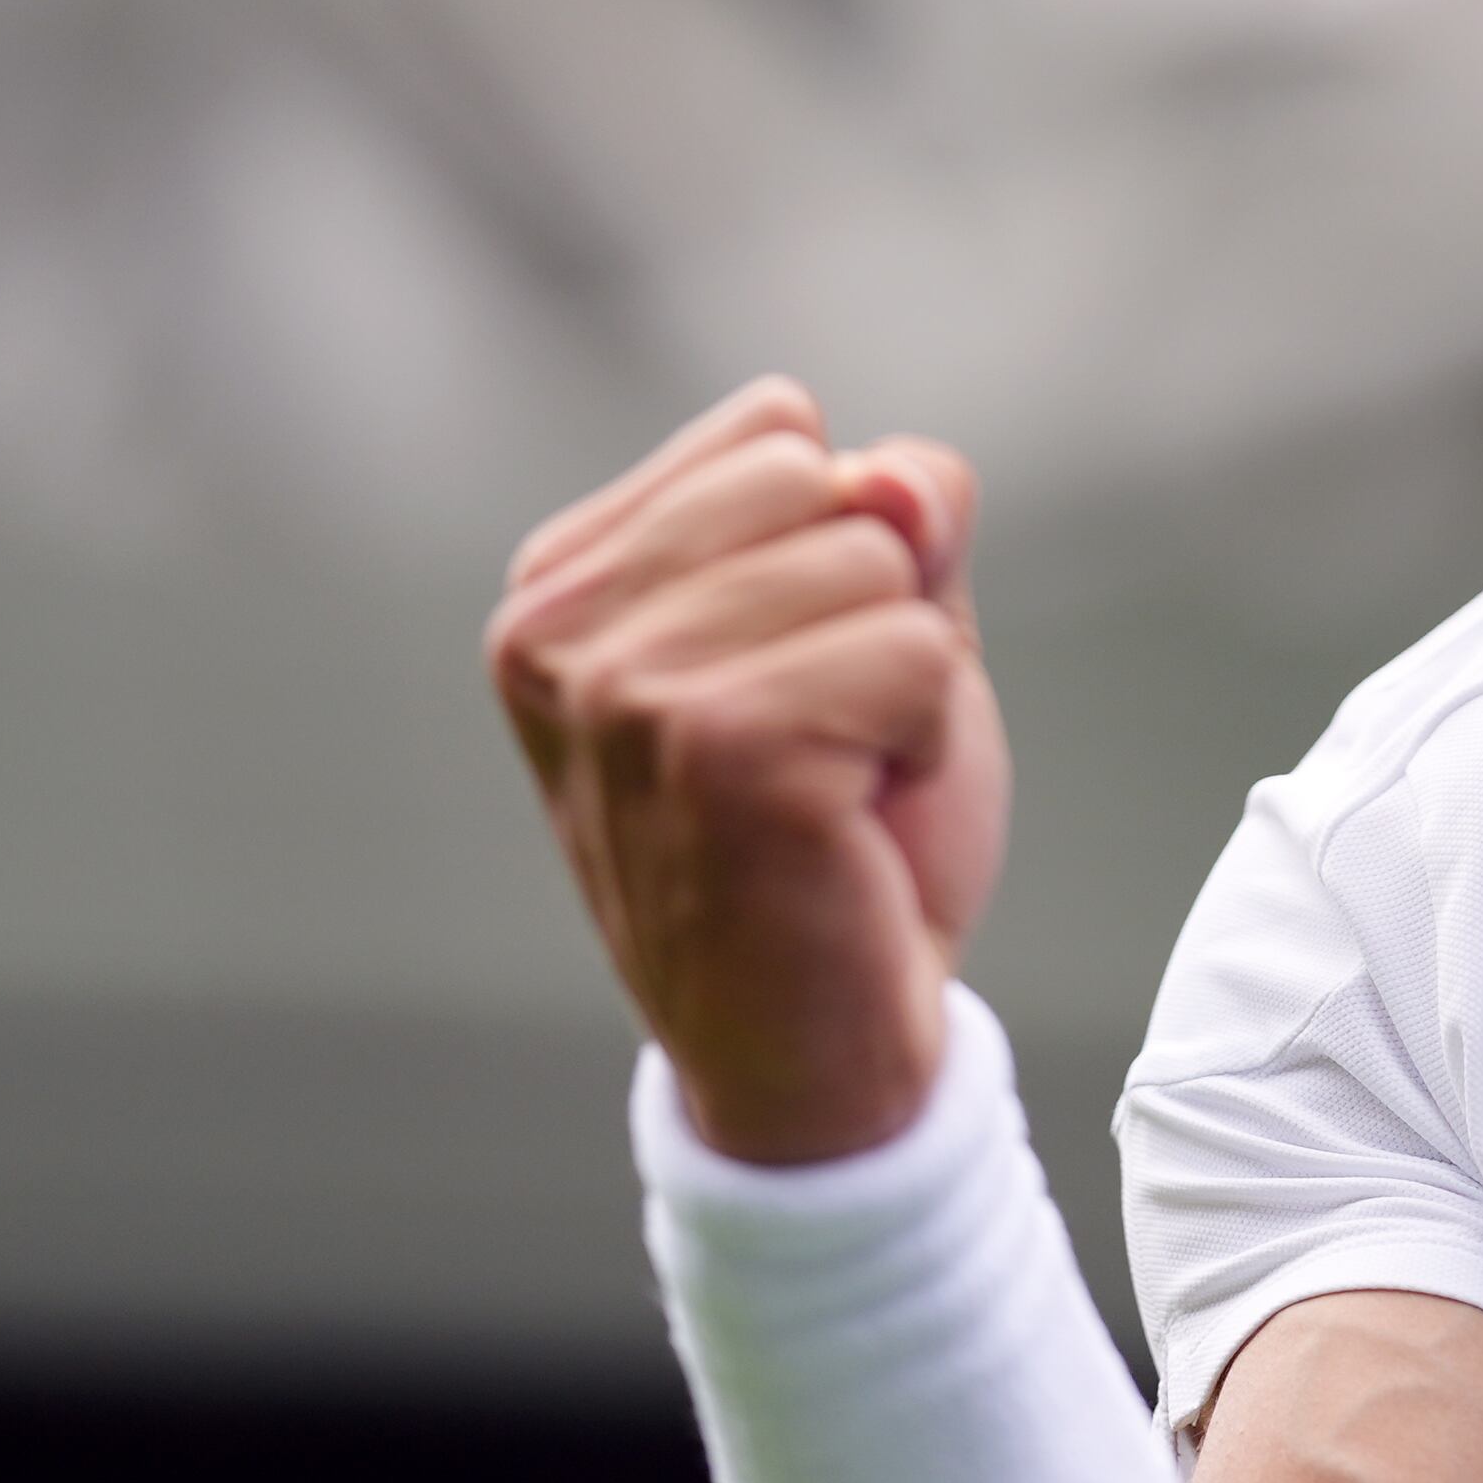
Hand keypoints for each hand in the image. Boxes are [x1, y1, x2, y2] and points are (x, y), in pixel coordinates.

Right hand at [486, 376, 1011, 1161]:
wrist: (825, 1054)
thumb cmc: (842, 837)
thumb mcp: (878, 625)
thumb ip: (894, 512)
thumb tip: (896, 479)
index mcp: (563, 579)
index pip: (776, 428)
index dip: (842, 542)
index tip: (794, 673)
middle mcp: (559, 628)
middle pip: (825, 479)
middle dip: (877, 603)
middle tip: (825, 743)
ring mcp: (624, 690)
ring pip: (878, 560)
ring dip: (903, 680)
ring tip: (833, 786)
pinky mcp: (718, 750)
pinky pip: (915, 654)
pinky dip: (923, 739)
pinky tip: (849, 825)